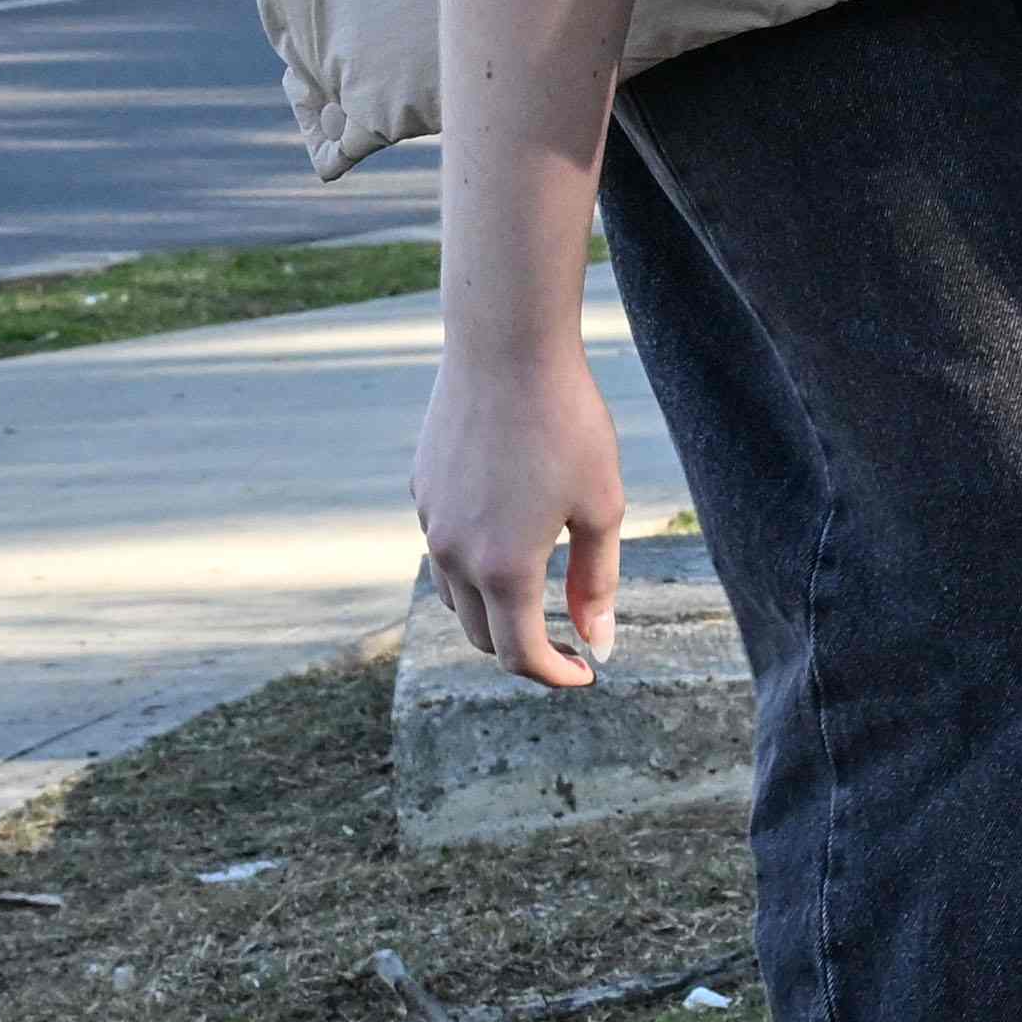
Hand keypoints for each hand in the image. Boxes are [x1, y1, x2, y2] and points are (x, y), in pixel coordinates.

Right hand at [414, 324, 624, 689]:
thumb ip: (596, 581)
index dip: (555, 675)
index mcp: (504, 568)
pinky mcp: (421, 490)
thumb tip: (597, 642)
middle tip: (568, 639)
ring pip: (455, 595)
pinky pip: (444, 547)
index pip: (520, 655)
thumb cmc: (568, 424)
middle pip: (481, 634)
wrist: (504, 347)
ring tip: (537, 593)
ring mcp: (430, 521)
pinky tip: (510, 532)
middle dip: (524, 649)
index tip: (585, 670)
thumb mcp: (601, 507)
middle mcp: (454, 554)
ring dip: (493, 610)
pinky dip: (473, 564)